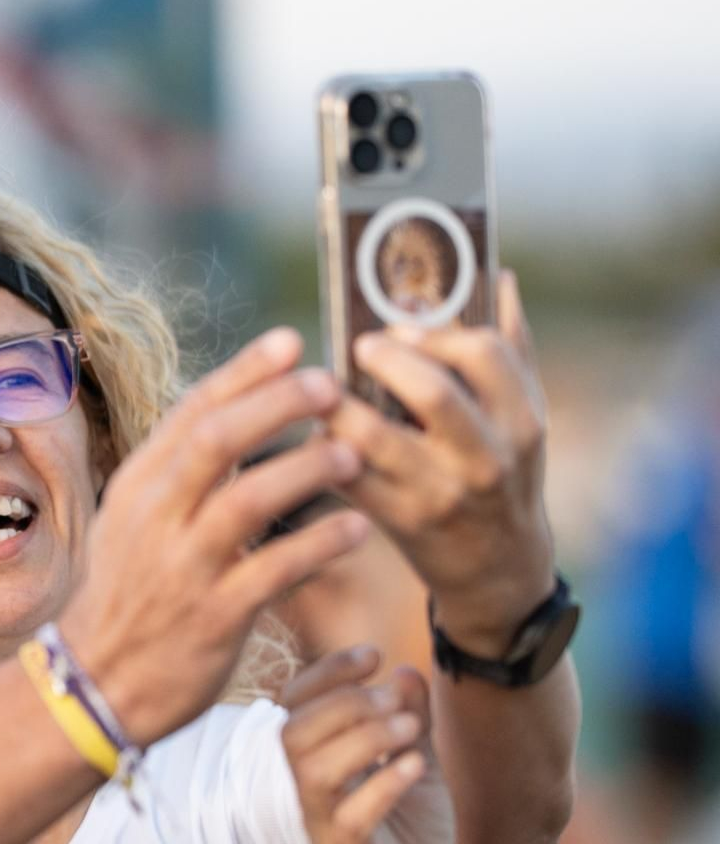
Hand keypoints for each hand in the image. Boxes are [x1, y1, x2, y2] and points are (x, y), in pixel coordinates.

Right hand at [64, 329, 370, 746]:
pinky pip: (275, 571)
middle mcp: (156, 518)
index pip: (192, 411)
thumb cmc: (130, 593)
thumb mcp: (134, 520)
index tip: (292, 339)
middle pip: (217, 441)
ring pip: (247, 501)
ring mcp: (183, 568)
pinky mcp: (214, 617)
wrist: (99, 683)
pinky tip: (357, 527)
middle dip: (277, 404)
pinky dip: (319, 545)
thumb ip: (179, 469)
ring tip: (353, 453)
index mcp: (139, 485)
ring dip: (305, 470)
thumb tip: (234, 406)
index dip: (244, 372)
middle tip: (331, 385)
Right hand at [280, 648, 453, 843]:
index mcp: (320, 762)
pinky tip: (416, 767)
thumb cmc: (409, 838)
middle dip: (346, 703)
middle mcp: (313, 794)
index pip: (294, 704)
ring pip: (313, 773)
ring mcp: (328, 829)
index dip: (325, 672)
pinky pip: (351, 822)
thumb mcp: (417, 768)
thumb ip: (411, 721)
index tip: (372, 655)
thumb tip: (404, 671)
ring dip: (362, 739)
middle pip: (293, 733)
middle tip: (396, 702)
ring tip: (410, 731)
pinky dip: (382, 787)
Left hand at [327, 272, 554, 655]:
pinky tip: (320, 432)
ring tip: (325, 387)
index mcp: (521, 419)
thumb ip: (512, 345)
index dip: (435, 330)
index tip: (400, 323)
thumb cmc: (506, 471)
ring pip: (373, 437)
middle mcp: (486, 457)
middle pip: (432, 390)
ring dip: (338, 405)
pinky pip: (347, 476)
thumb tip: (496, 274)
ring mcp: (441, 493)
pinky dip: (325, 448)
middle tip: (360, 348)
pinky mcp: (400, 523)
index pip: (482, 352)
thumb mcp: (523, 415)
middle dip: (386, 359)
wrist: (500, 569)